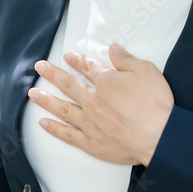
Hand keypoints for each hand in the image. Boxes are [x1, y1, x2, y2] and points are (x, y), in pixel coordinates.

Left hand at [28, 43, 174, 165]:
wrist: (159, 136)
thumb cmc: (155, 104)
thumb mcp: (145, 71)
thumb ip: (126, 59)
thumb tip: (112, 49)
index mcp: (106, 82)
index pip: (88, 68)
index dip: (77, 60)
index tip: (67, 56)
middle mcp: (93, 101)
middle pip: (69, 85)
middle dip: (53, 74)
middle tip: (39, 67)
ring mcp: (90, 123)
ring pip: (63, 109)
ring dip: (46, 100)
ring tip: (32, 94)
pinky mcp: (92, 143)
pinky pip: (68, 135)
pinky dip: (54, 129)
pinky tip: (43, 124)